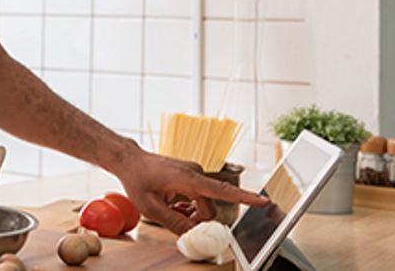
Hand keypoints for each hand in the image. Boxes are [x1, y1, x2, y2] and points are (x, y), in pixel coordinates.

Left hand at [119, 150, 269, 234]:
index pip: (223, 191)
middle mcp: (196, 174)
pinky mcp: (192, 175)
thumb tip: (193, 235)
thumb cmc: (138, 179)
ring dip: (191, 212)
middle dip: (197, 219)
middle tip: (174, 218)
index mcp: (189, 179)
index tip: (263, 201)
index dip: (245, 197)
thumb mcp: (151, 207)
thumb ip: (174, 222)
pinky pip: (199, 197)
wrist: (131, 160)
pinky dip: (189, 205)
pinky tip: (173, 203)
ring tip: (170, 208)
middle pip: (210, 208)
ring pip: (204, 204)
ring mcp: (195, 173)